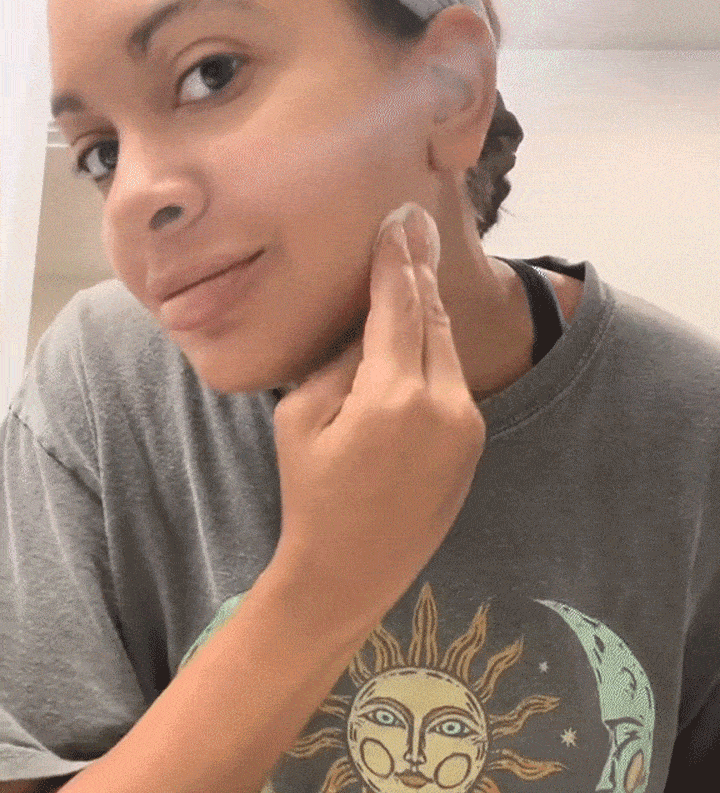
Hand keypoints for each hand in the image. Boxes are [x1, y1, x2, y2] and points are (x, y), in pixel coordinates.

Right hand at [271, 202, 486, 630]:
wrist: (350, 572)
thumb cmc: (311, 495)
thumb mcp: (301, 418)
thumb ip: (339, 361)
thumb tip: (367, 327)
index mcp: (394, 395)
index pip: (399, 305)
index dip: (397, 258)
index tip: (399, 220)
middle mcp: (444, 405)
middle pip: (433, 318)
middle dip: (420, 273)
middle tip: (415, 226)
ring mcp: (466, 427)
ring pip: (448, 349)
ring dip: (428, 312)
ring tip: (414, 270)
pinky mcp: (473, 445)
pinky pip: (452, 382)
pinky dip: (434, 354)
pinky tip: (419, 333)